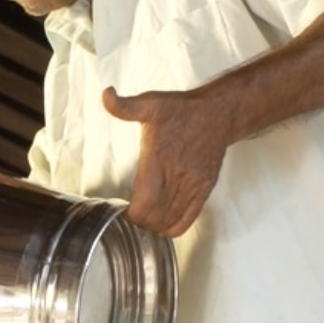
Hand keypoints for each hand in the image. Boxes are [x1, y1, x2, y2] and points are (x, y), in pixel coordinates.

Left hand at [102, 83, 237, 236]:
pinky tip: (163, 222)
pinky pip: (188, 219)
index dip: (130, 215)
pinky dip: (173, 227)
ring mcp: (193, 185)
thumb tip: (106, 94)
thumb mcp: (150, 103)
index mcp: (159, 160)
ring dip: (154, 227)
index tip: (123, 210)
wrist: (217, 113)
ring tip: (145, 219)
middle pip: (155, 218)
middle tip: (131, 216)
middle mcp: (177, 176)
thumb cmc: (181, 110)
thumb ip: (125, 106)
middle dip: (139, 223)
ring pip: (170, 222)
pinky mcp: (204, 189)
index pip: (144, 205)